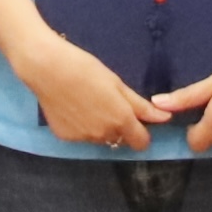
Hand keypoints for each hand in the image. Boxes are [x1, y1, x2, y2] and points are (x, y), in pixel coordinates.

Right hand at [10, 31, 166, 151]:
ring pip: (99, 138)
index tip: (135, 118)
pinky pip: (81, 136)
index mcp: (120, 121)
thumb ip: (141, 105)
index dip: (142, 132)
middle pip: (119, 138)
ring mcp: (83, 138)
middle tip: (107, 103)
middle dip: (118, 126)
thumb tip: (165, 118)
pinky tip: (72, 107)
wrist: (46, 68)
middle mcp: (103, 135)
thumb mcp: (117, 83)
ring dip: (99, 126)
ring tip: (87, 102)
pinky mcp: (65, 137)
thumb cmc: (85, 68)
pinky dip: (81, 126)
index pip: (141, 143)